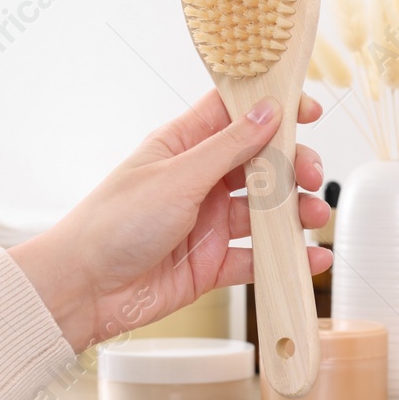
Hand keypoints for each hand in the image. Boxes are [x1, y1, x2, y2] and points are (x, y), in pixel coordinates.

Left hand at [11, 91, 331, 350]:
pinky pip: (258, 257)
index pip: (235, 115)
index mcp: (182, 147)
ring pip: (265, 211)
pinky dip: (284, 258)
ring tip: (314, 217)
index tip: (309, 112)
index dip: (273, 109)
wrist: (84, 290)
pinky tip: (309, 257)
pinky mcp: (212, 263)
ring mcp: (208, 223)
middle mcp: (199, 182)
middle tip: (312, 176)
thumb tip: (269, 112)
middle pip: (260, 164)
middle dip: (293, 167)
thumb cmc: (112, 225)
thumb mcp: (176, 177)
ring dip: (294, 213)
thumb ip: (228, 148)